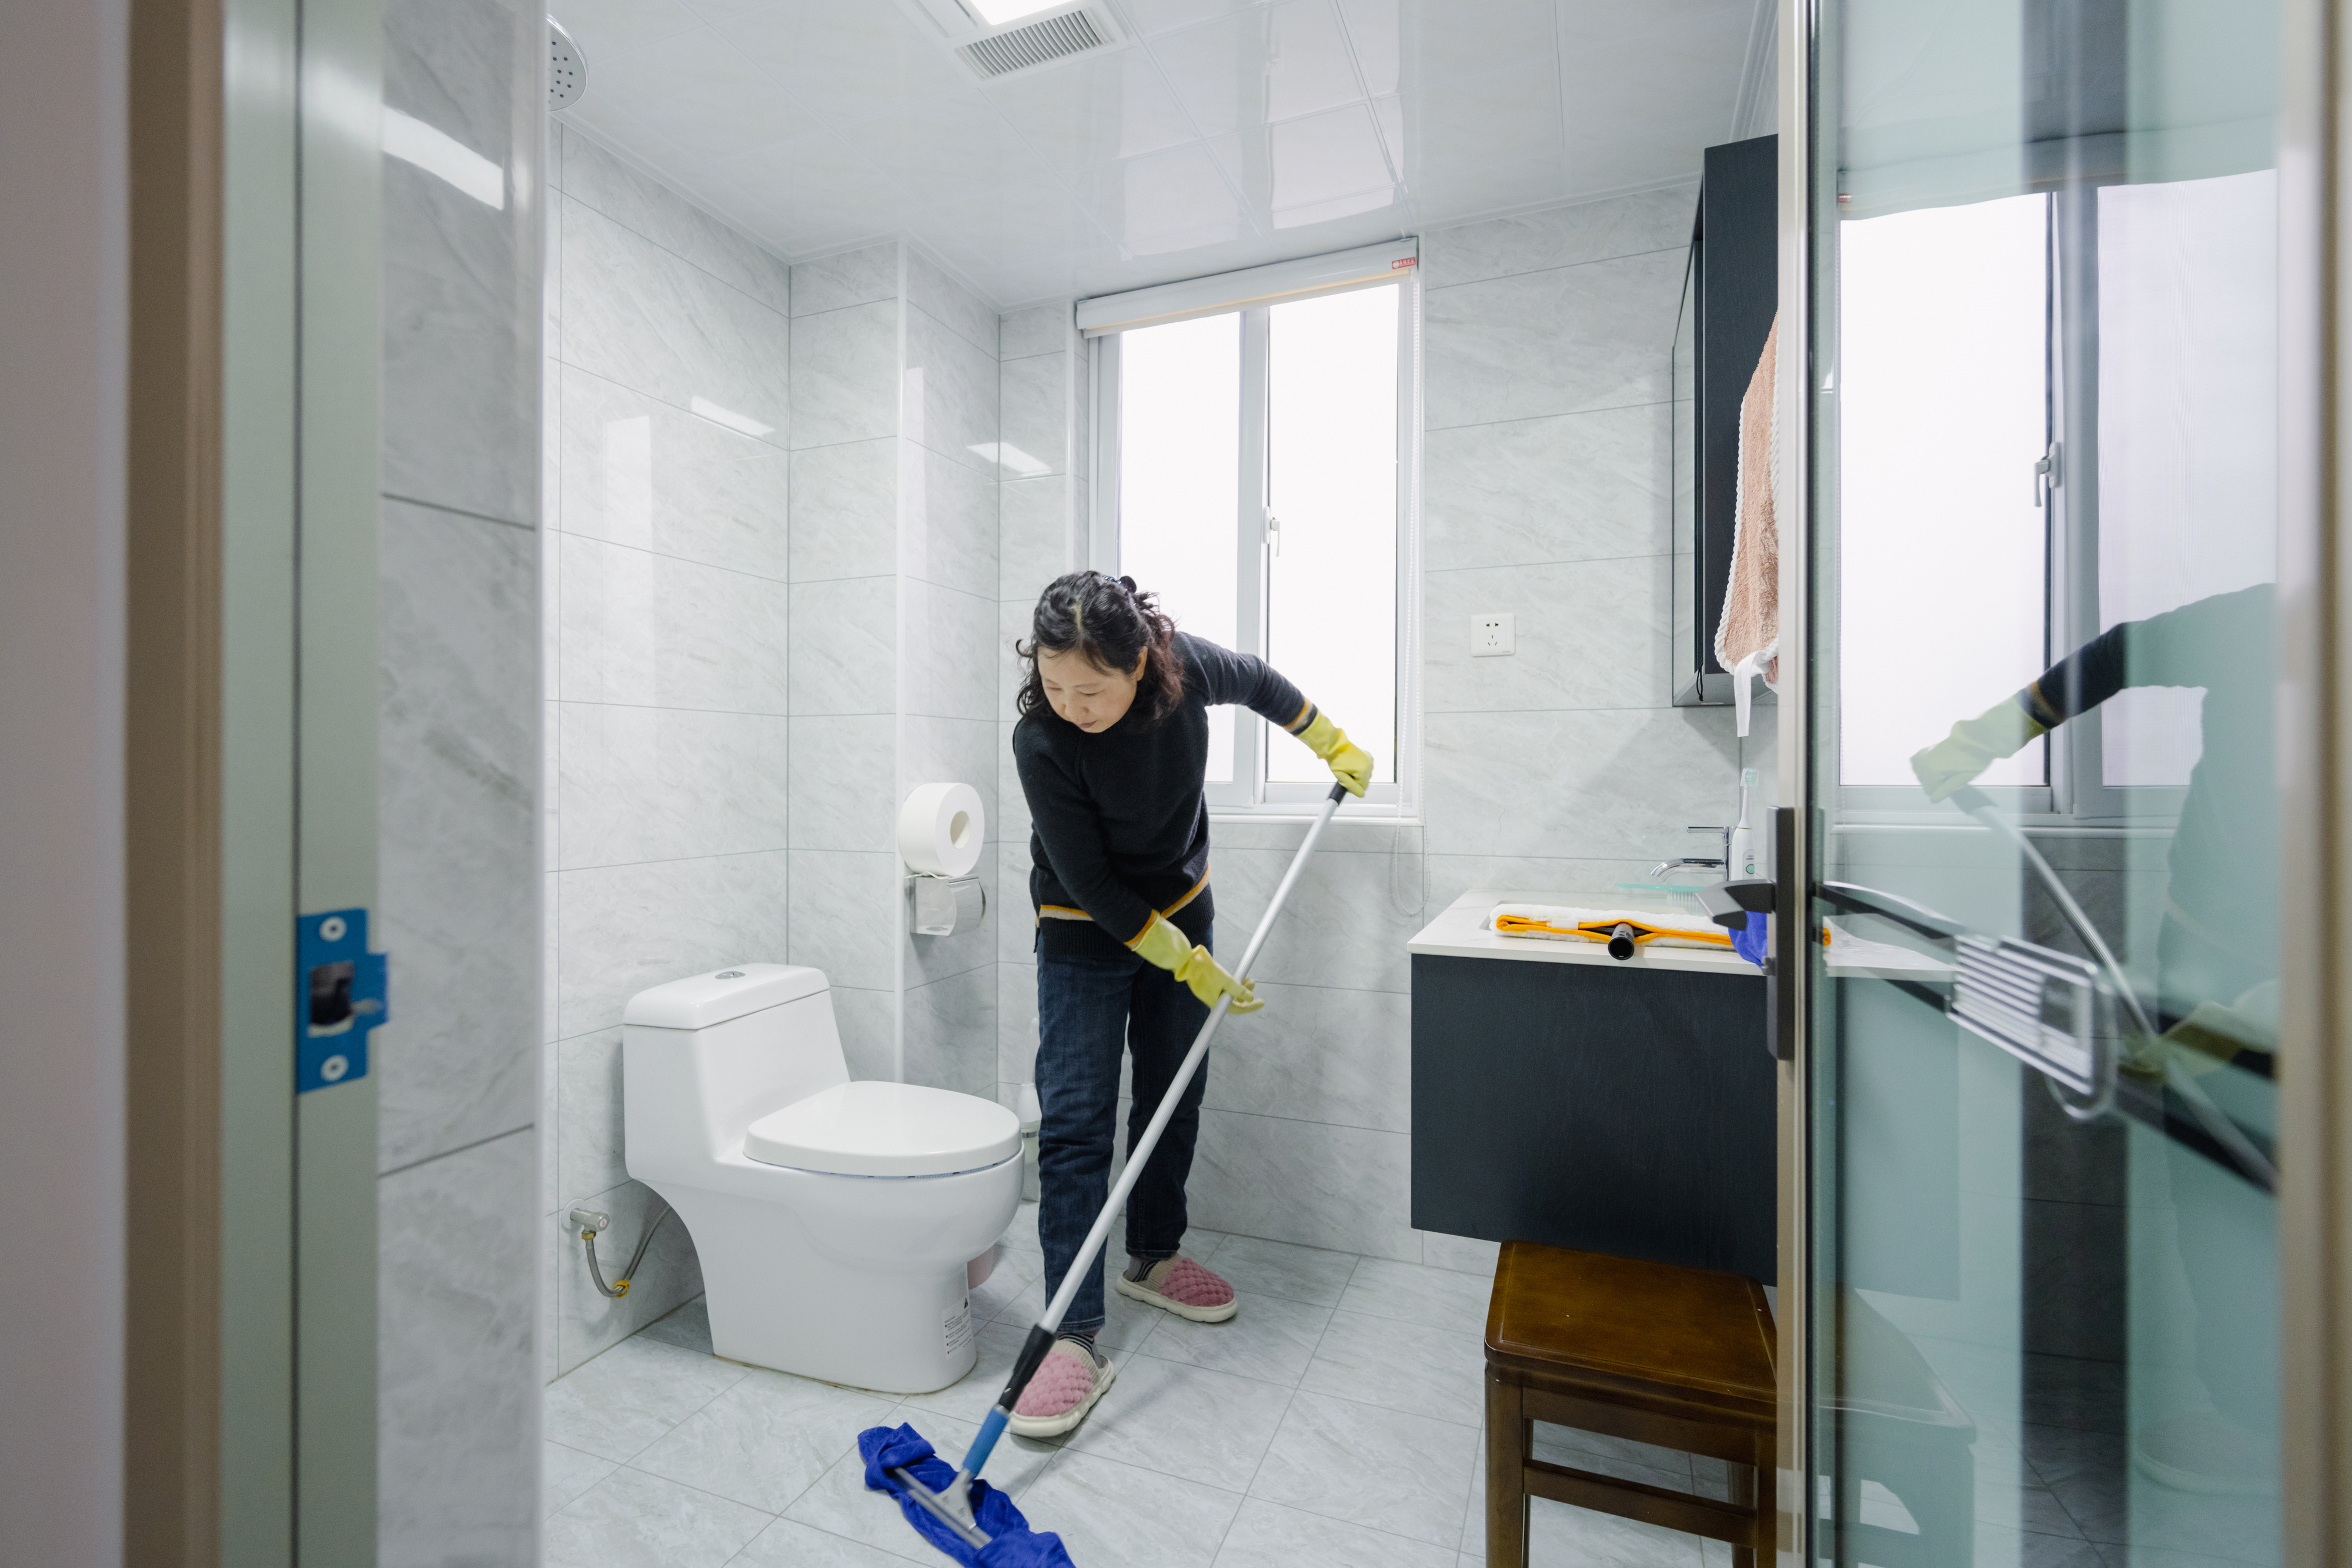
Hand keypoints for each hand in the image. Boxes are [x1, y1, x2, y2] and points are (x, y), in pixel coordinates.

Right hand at [1132, 914, 1262, 1012]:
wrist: (1186, 961)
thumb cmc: (1205, 970)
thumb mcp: (1226, 979)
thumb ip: (1238, 989)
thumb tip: (1250, 997)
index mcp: (1216, 1003)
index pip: (1237, 1009)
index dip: (1250, 1007)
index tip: (1262, 1002)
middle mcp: (1213, 1000)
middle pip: (1233, 1002)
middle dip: (1246, 994)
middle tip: (1254, 982)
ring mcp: (1210, 992)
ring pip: (1229, 994)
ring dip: (1240, 987)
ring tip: (1249, 978)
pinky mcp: (1208, 984)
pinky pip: (1224, 988)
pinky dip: (1233, 983)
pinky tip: (1237, 976)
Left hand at [1299, 711, 1373, 796]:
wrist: (1335, 744)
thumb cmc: (1335, 760)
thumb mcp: (1341, 776)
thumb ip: (1352, 787)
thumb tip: (1362, 795)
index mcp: (1363, 771)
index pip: (1363, 787)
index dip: (1353, 786)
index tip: (1345, 780)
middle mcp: (1369, 765)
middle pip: (1365, 781)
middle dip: (1356, 780)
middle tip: (1345, 773)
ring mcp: (1370, 759)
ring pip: (1366, 775)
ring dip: (1358, 774)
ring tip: (1348, 767)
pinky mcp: (1369, 755)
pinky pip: (1367, 767)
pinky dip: (1361, 768)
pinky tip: (1352, 763)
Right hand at [1910, 698, 2046, 801]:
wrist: (1977, 737)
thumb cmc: (1974, 758)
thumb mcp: (1964, 778)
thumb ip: (1946, 790)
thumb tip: (1933, 800)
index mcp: (1933, 770)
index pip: (1930, 791)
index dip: (1943, 790)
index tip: (1955, 781)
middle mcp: (1924, 762)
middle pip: (1924, 783)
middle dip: (1937, 782)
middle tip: (1953, 774)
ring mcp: (1923, 754)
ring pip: (1919, 774)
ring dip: (1930, 775)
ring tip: (1945, 769)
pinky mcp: (1925, 749)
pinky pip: (1915, 763)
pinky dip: (1922, 766)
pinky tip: (1934, 765)